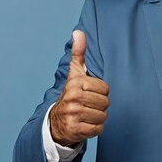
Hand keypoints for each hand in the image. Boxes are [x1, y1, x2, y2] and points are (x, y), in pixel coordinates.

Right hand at [49, 30, 109, 145]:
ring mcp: (73, 114)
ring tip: (87, 114)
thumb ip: (78, 53)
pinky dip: (95, 129)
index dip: (101, 92)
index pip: (105, 88)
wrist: (56, 121)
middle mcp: (72, 98)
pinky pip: (98, 129)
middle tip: (89, 105)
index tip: (90, 93)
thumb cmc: (71, 94)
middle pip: (105, 103)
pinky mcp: (75, 129)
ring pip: (103, 116)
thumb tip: (78, 32)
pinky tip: (86, 124)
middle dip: (100, 105)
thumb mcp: (74, 73)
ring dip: (98, 117)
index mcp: (75, 83)